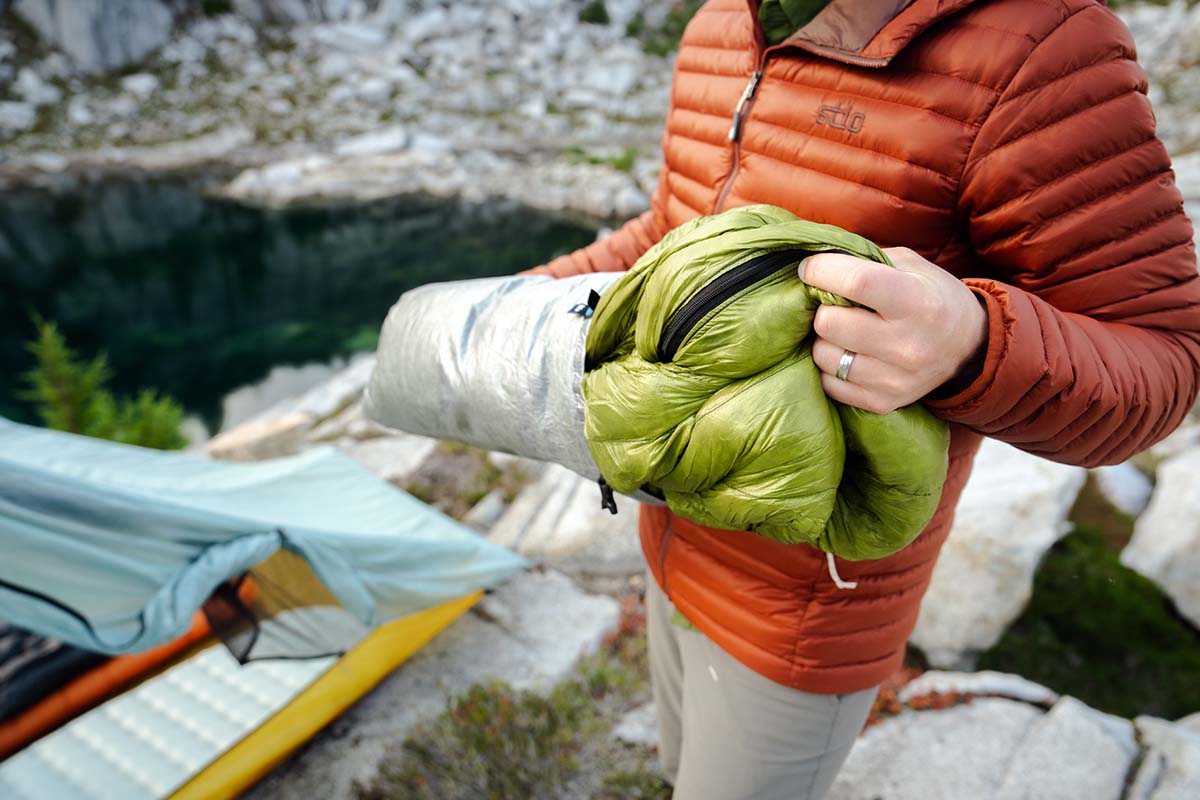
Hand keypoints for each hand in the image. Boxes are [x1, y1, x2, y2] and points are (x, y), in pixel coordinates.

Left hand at [800, 247, 987, 414]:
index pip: (855, 283)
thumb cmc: (930, 296)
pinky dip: (830, 366)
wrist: (968, 347)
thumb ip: (864, 260)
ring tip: (844, 331)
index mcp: (916, 302)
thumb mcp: (909, 266)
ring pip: (823, 355)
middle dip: (823, 307)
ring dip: (825, 339)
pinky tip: (849, 353)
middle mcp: (906, 345)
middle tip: (835, 304)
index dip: (821, 271)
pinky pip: (828, 383)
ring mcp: (893, 380)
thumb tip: (813, 261)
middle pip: (829, 323)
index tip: (810, 269)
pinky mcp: (881, 402)